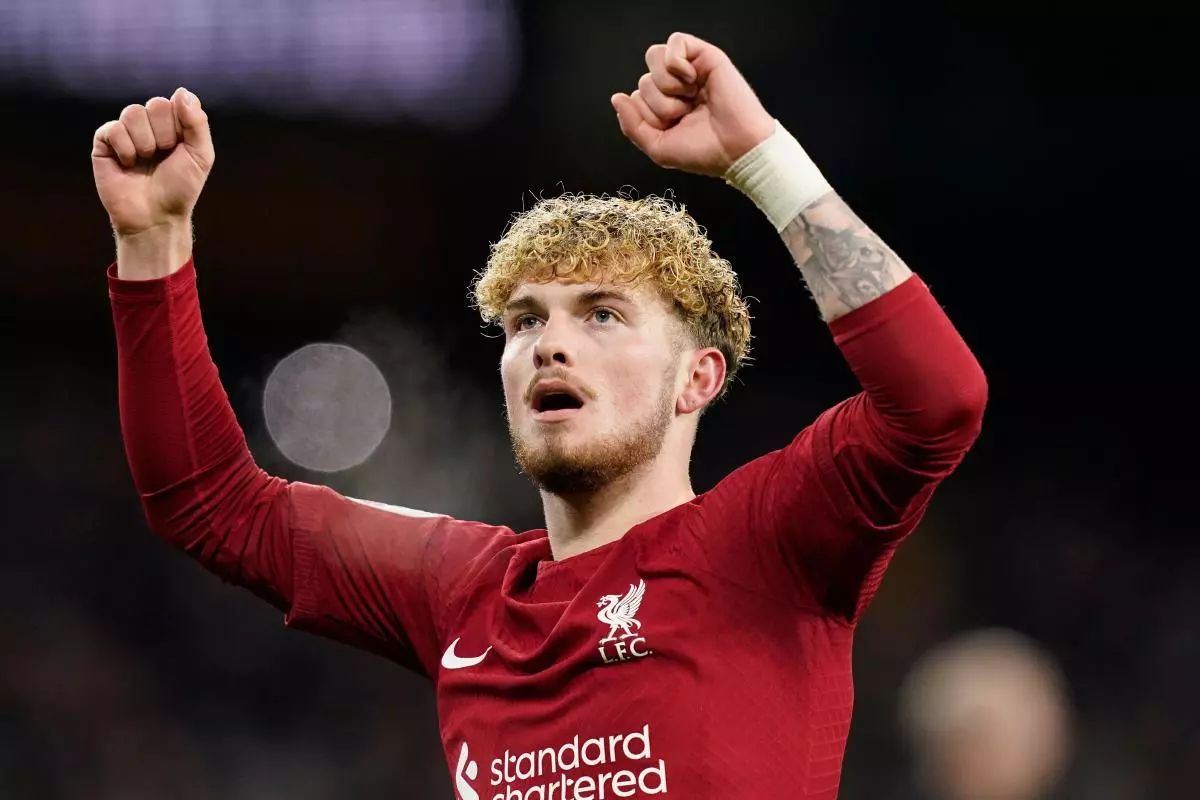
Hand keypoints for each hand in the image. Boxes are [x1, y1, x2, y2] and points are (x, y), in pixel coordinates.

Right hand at [92, 88, 214, 235]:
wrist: (156, 216)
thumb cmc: (180, 188)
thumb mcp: (200, 156)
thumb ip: (197, 122)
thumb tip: (181, 91)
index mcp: (173, 125)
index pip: (176, 102)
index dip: (181, 126)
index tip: (181, 148)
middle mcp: (149, 125)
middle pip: (155, 104)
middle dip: (164, 134)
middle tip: (163, 156)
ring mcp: (126, 132)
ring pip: (132, 112)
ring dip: (144, 142)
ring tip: (145, 162)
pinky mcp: (104, 143)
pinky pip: (112, 128)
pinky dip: (124, 148)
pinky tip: (127, 164)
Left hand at [612, 33, 774, 176]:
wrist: (735, 149)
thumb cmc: (702, 152)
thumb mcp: (657, 147)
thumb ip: (632, 125)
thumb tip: (617, 98)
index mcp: (664, 107)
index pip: (634, 98)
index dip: (646, 116)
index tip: (670, 129)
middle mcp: (675, 88)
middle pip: (643, 81)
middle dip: (658, 104)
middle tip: (685, 115)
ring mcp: (690, 71)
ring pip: (653, 59)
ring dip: (666, 84)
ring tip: (689, 98)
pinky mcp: (705, 56)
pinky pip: (674, 42)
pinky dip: (676, 62)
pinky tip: (691, 80)